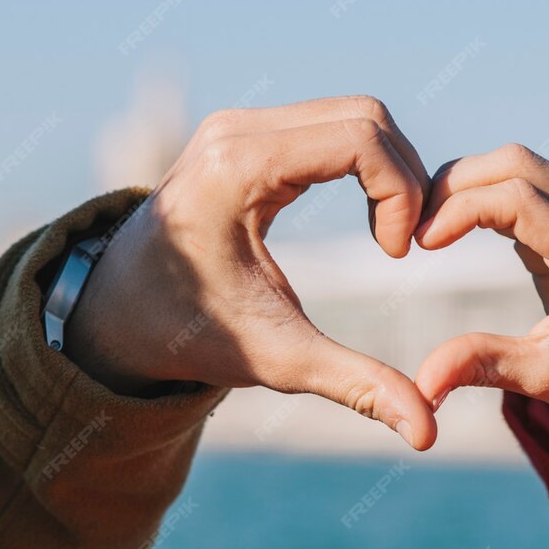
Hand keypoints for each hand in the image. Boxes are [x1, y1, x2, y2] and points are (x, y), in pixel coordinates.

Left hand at [65, 95, 437, 449]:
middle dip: (405, 178)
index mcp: (239, 169)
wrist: (121, 315)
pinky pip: (332, 123)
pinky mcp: (247, 132)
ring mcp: (239, 125)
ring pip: (354, 114)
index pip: (360, 140)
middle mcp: (236, 131)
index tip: (396, 255)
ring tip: (390, 236)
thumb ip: (355, 386)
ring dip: (390, 171)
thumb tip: (426, 433)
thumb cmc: (193, 335)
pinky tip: (370, 217)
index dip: (401, 193)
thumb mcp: (278, 358)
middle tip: (404, 244)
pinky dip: (367, 164)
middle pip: (366, 116)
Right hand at [412, 144, 548, 461]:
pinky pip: (531, 181)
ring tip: (430, 223)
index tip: (420, 242)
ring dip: (470, 184)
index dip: (460, 210)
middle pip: (517, 164)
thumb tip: (421, 385)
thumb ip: (483, 367)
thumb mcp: (545, 378)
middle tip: (413, 223)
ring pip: (522, 164)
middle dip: (457, 184)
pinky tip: (456, 225)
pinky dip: (488, 193)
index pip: (518, 200)